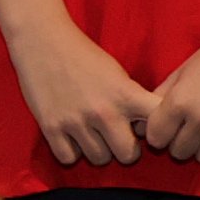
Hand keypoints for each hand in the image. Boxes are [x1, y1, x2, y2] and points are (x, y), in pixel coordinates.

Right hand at [3, 18, 157, 169]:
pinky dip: (71, 151)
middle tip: (115, 136)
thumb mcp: (118, 74)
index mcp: (126, 95)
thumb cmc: (84, 56)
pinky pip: (69, 158)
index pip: (158, 125)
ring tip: (90, 133)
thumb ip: (132, 101)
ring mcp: (76, 122)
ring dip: (97, 150)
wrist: (42, 40)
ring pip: (99, 159)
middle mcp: (104, 112)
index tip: (148, 129)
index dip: (157, 132)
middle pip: (128, 156)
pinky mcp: (51, 127)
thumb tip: (143, 131)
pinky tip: (70, 135)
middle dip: (124, 148)